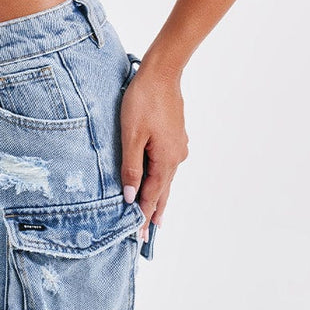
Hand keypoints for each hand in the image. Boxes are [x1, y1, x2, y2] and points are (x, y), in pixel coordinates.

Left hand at [120, 61, 188, 237]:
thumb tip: (131, 196)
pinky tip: (157, 179)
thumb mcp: (131, 135)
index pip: (152, 196)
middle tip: (148, 235)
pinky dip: (160, 177)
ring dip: (158, 195)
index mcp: (166, 160)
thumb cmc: (143, 101)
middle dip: (153, 212)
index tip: (138, 237)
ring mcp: (179, 145)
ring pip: (166, 177)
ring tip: (154, 214)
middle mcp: (177, 156)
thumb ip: (131, 167)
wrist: (162, 73)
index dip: (143, 216)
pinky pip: (167, 164)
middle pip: (163, 190)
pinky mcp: (176, 135)